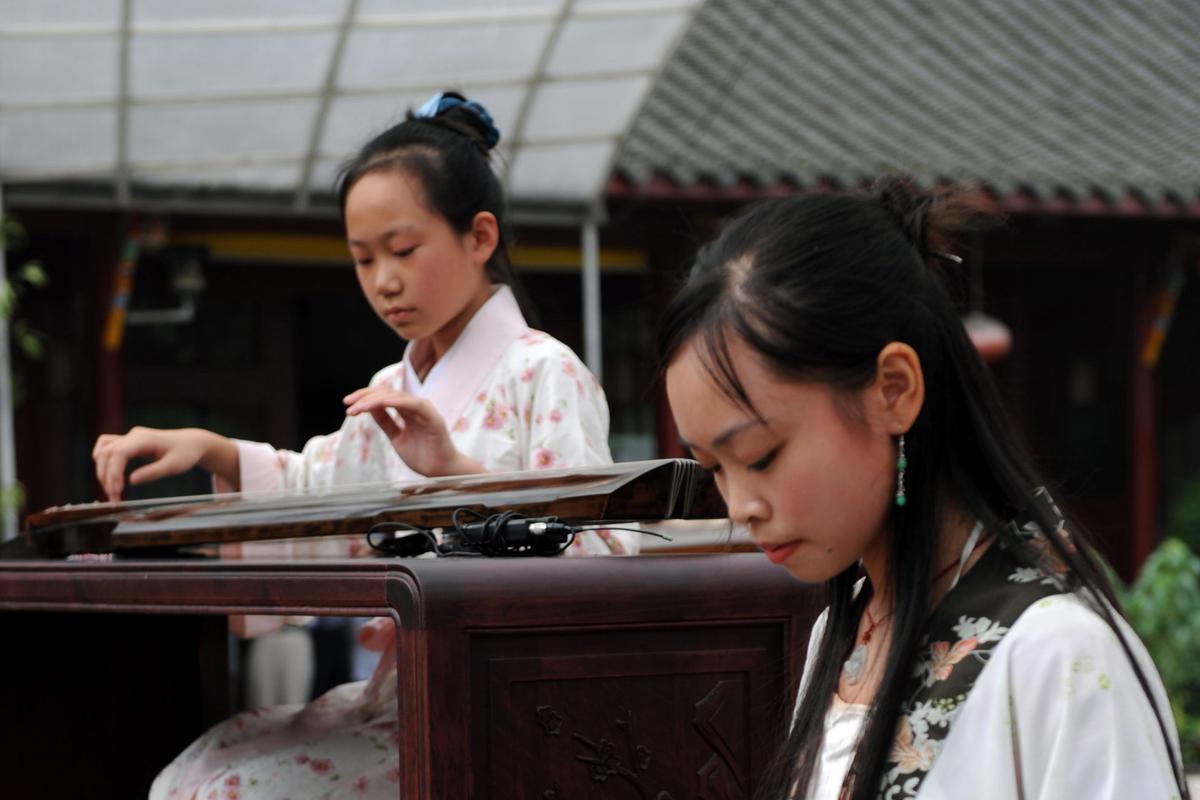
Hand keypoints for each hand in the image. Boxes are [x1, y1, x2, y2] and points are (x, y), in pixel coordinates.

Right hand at [92, 426, 236, 501]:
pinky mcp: (129, 442)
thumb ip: (154, 472)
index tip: (117, 490)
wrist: (192, 443)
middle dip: (106, 477)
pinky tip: (108, 476)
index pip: (119, 453)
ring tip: (112, 491)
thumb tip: (131, 481)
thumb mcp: (174, 466)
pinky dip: (103, 462)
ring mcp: (129, 437)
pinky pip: (107, 448)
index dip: (114, 472)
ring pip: (103, 451)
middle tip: (114, 498)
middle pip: (106, 453)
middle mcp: (133, 435)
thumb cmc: (186, 454)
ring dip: (102, 471)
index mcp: (145, 439)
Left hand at [343, 387, 482, 476]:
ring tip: (356, 408)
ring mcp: (424, 410)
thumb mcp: (396, 438)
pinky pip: (411, 403)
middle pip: (387, 393)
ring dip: (373, 400)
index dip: (365, 398)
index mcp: (408, 411)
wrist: (441, 472)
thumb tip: (368, 408)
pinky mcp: (431, 416)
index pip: (384, 397)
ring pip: (396, 396)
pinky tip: (377, 404)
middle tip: (347, 404)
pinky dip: (393, 401)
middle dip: (364, 396)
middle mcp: (415, 407)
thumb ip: (385, 422)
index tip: (347, 405)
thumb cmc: (423, 457)